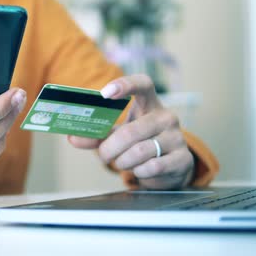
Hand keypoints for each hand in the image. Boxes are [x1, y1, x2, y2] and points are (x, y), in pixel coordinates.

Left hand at [67, 74, 194, 189]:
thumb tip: (72, 138)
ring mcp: (177, 137)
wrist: (169, 167)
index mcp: (149, 103)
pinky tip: (140, 169)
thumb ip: (96, 136)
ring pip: (140, 151)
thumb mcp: (117, 135)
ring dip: (123, 162)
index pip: (143, 84)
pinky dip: (139, 172)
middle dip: (110, 148)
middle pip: (131, 131)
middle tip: (104, 155)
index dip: (125, 85)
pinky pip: (152, 167)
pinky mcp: (183, 159)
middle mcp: (166, 117)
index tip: (105, 93)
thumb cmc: (139, 143)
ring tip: (121, 163)